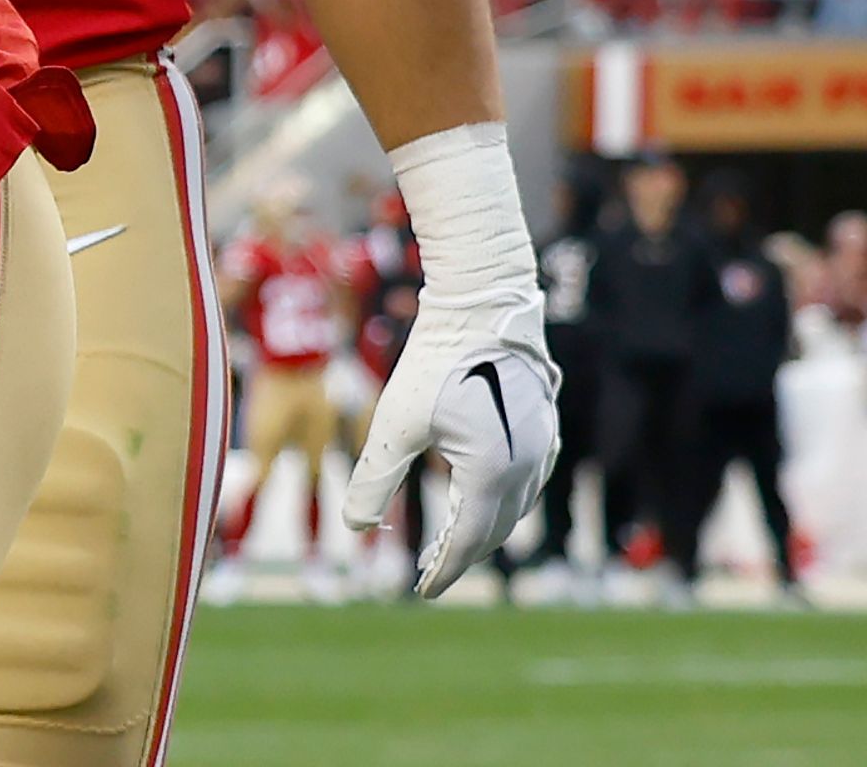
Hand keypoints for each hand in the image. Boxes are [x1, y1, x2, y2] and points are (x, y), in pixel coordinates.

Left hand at [343, 122, 558, 594]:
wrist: (484, 306)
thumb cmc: (436, 360)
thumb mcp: (396, 423)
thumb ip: (376, 478)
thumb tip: (354, 528)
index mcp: (492, 474)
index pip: (468, 543)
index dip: (443, 571)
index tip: (419, 592)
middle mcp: (528, 469)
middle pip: (494, 532)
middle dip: (462, 557)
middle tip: (429, 574)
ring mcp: (543, 450)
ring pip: (512, 509)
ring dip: (481, 531)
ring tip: (449, 545)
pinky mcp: (544, 431)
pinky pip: (524, 483)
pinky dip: (499, 502)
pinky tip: (476, 500)